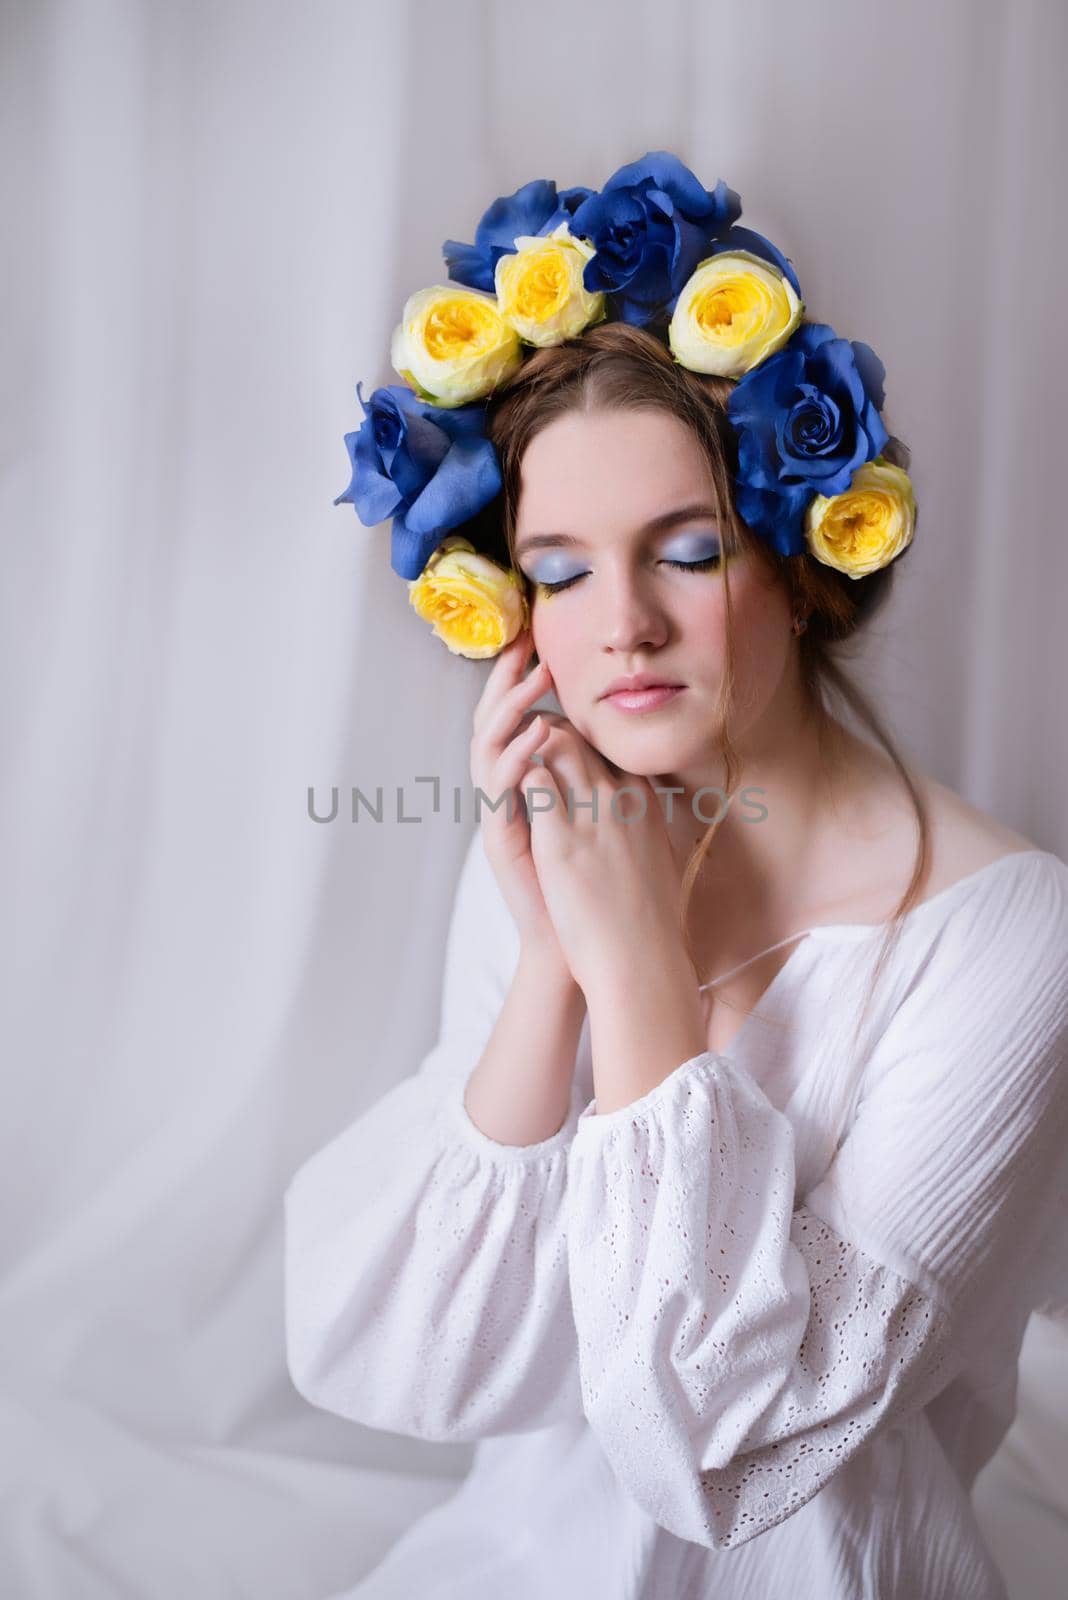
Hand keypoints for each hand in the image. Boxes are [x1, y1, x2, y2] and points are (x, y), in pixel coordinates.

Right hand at [469, 629, 572, 975]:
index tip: (538, 639)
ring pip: (488, 745)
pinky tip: (541, 733)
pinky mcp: (500, 836)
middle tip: (525, 640)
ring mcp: (498, 813)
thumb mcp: (595, 820)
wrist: (573, 946)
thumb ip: (594, 779)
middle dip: (508, 679)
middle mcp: (504, 793)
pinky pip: (500, 787)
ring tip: (539, 675)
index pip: (517, 716)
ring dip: (514, 706)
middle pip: (493, 721)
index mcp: (525, 783)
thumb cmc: (586, 887)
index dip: (522, 679)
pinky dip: (519, 755)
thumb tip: (613, 743)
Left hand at [515, 713, 692, 999]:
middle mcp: (619, 797)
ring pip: (553, 743)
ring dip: (526, 749)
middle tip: (519, 749)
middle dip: (543, 735)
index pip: (605, 746)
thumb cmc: (649, 921)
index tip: (553, 754)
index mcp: (644, 800)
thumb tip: (640, 821)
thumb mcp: (658, 858)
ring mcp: (591, 813)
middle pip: (577, 736)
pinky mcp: (560, 837)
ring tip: (508, 767)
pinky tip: (505, 792)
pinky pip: (532, 779)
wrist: (640, 961)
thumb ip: (645, 829)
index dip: (575, 742)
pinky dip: (515, 776)